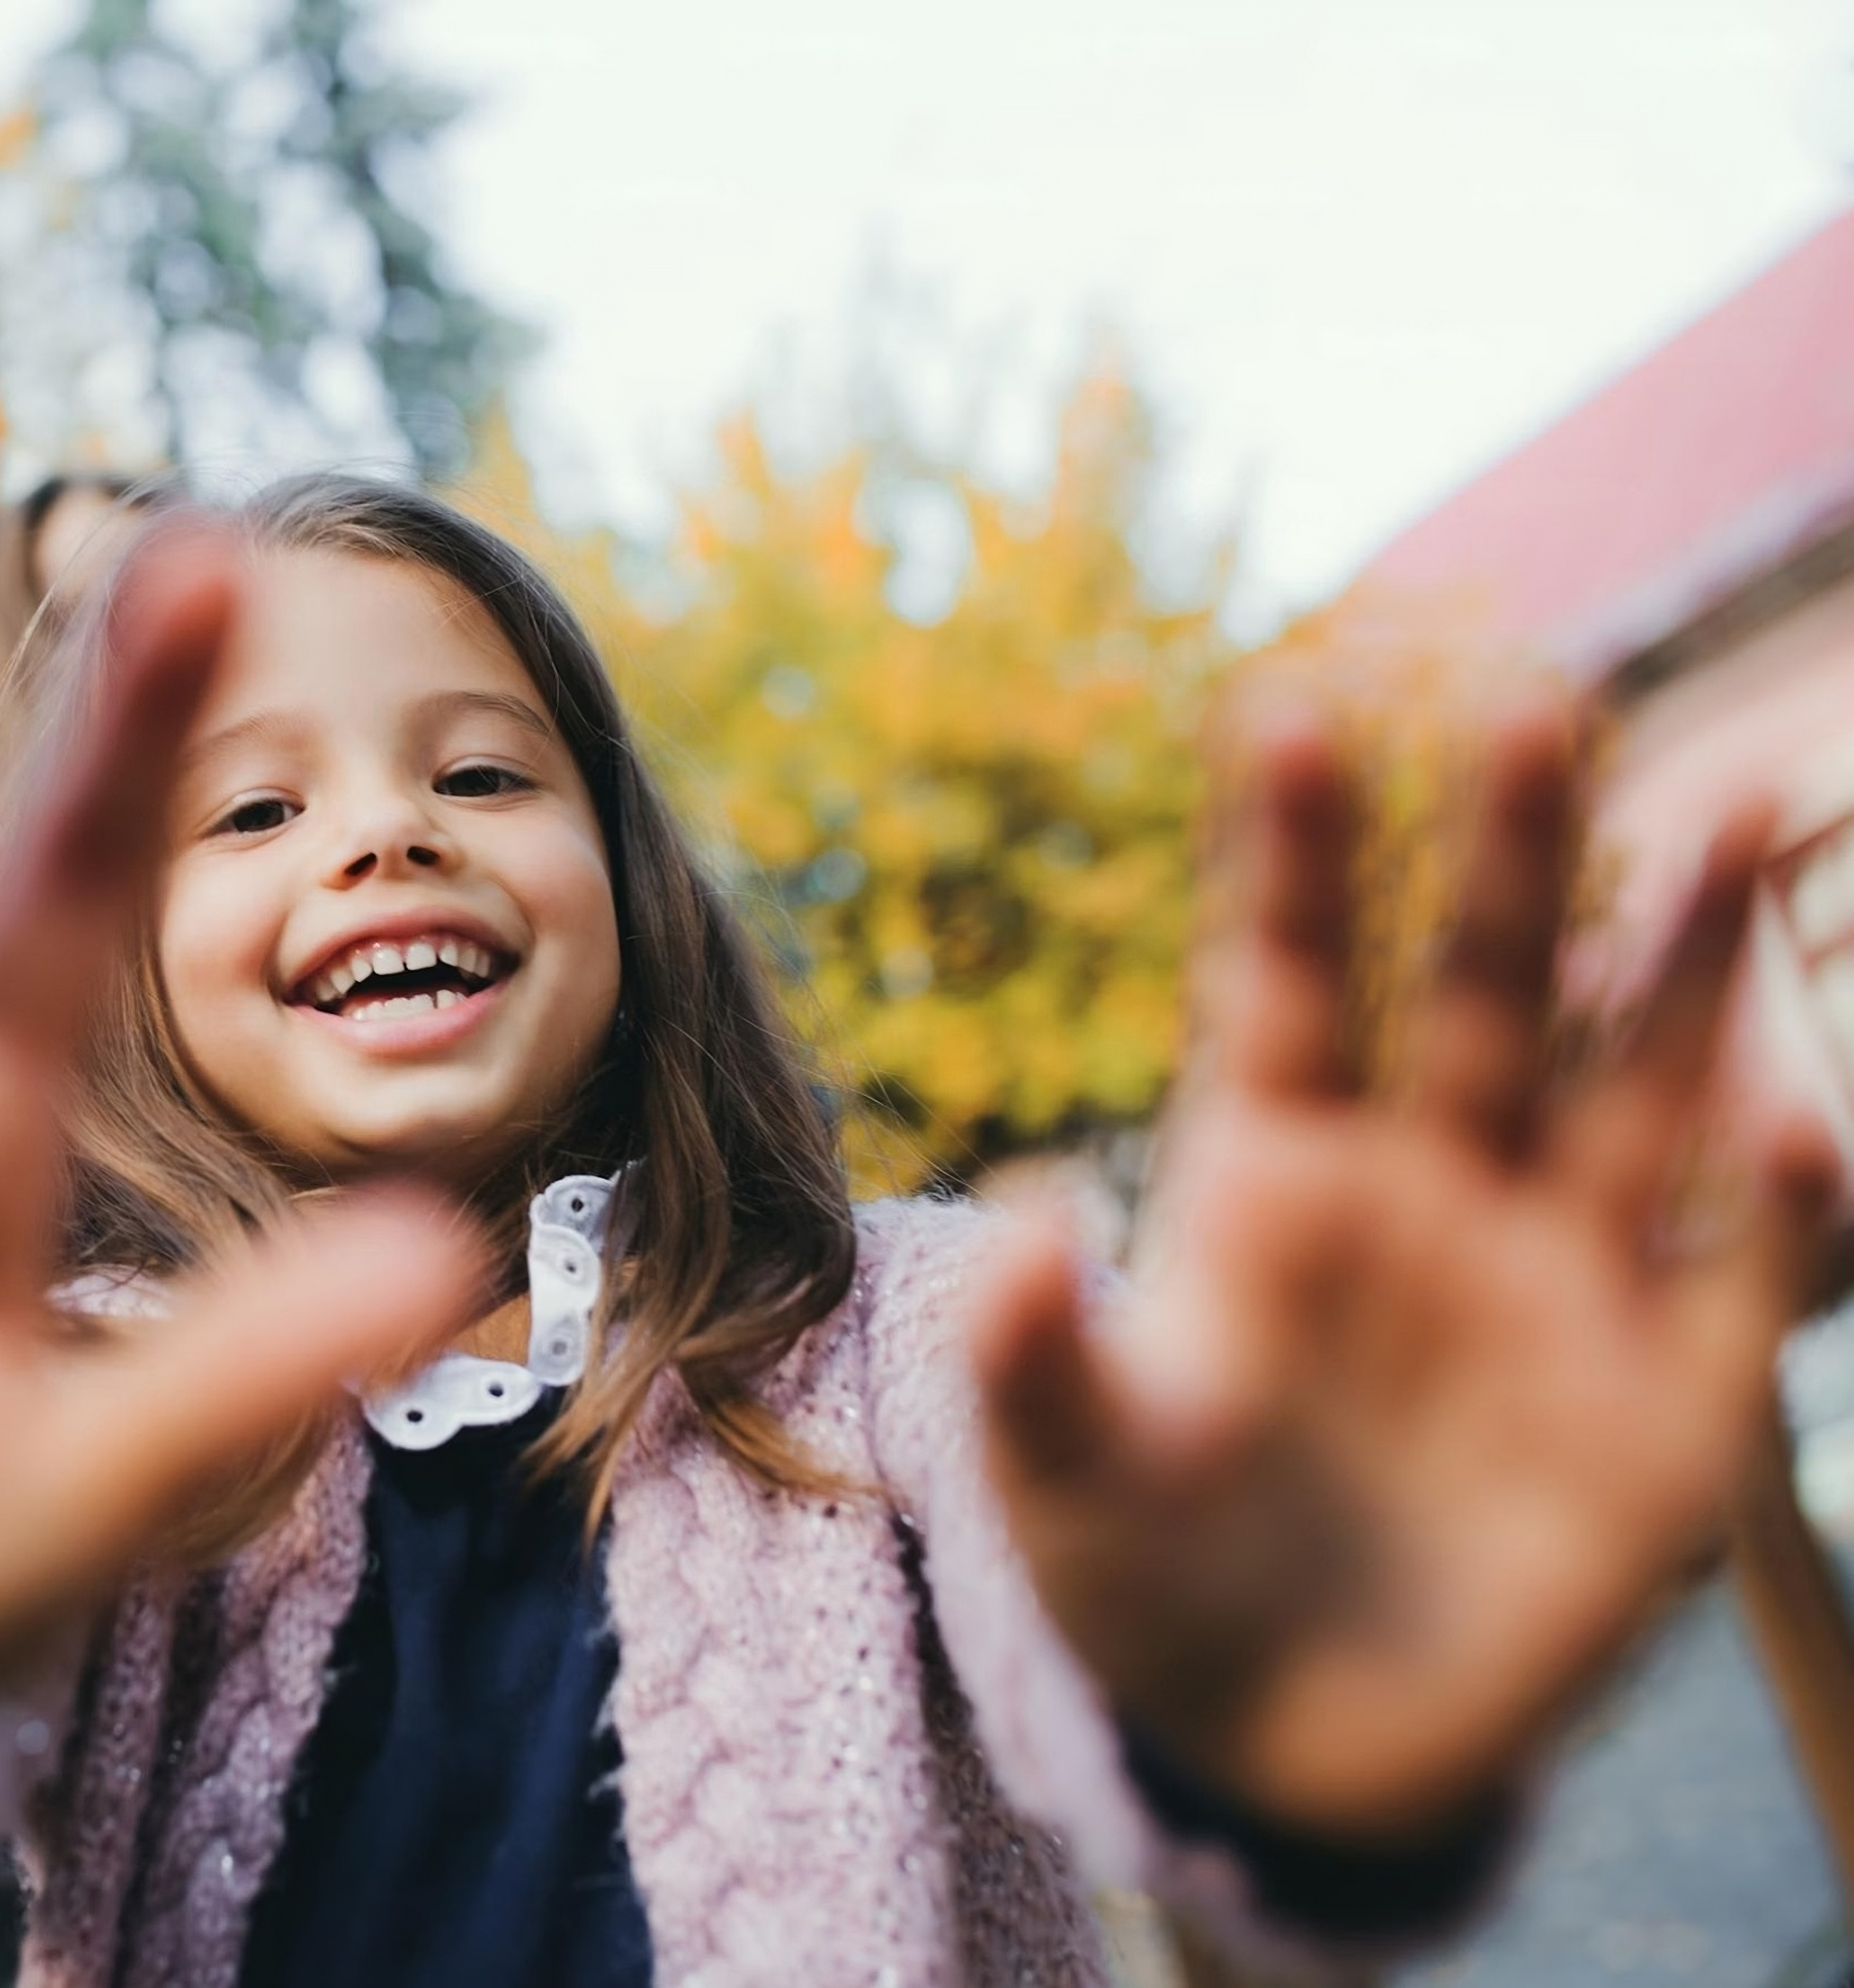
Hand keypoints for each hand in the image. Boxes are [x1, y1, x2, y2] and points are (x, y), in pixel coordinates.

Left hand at [973, 705, 1836, 1841]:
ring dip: (1682, 961)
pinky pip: (1737, 1290)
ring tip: (1732, 805)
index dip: (1291, 858)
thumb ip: (1035, 1362)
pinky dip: (1772, 1211)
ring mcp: (1553, 1290)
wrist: (1276, 1743)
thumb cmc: (1147, 1579)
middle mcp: (1425, 1197)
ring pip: (1631, 1089)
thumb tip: (1028, 1225)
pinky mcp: (1660, 1415)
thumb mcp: (1060, 1476)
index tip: (1282, 709)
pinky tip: (1782, 1116)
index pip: (1286, 983)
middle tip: (1534, 698)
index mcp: (1267, 1176)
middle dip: (1507, 857)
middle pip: (1474, 995)